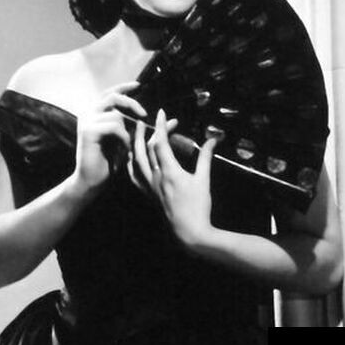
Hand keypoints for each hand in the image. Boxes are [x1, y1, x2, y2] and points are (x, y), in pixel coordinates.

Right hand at [74, 81, 146, 191]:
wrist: (92, 180)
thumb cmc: (110, 161)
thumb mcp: (130, 141)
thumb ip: (148, 129)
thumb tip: (173, 120)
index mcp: (95, 113)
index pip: (110, 92)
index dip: (124, 87)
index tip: (139, 85)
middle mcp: (88, 114)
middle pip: (112, 97)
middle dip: (131, 103)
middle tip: (144, 114)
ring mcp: (86, 122)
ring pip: (116, 115)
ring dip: (127, 130)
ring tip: (127, 145)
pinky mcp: (88, 132)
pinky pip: (114, 126)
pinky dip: (123, 137)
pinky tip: (123, 149)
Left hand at [132, 107, 216, 246]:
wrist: (189, 232)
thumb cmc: (199, 206)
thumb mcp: (204, 180)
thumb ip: (205, 157)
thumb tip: (213, 138)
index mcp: (169, 172)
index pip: (161, 143)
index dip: (161, 126)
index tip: (162, 113)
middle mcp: (155, 178)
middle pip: (146, 149)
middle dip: (150, 131)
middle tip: (154, 120)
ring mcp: (149, 187)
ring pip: (135, 161)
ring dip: (135, 144)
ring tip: (137, 132)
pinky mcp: (147, 194)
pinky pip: (133, 176)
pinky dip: (131, 163)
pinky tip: (131, 157)